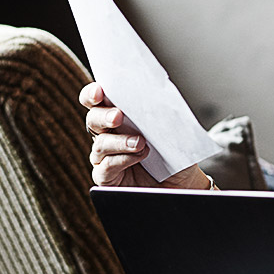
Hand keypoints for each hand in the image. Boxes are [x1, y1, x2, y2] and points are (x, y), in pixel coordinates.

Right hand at [81, 83, 211, 189]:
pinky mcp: (106, 177)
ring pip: (101, 144)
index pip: (96, 100)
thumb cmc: (172, 152)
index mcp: (117, 115)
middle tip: (118, 116)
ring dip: (119, 141)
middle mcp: (107, 134)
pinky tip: (138, 156)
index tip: (99, 91)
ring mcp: (104, 156)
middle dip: (103, 116)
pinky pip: (106, 167)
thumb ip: (159, 112)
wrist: (180, 182)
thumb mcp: (170, 128)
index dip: (92, 94)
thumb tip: (158, 97)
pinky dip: (122, 160)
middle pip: (93, 119)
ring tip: (140, 142)